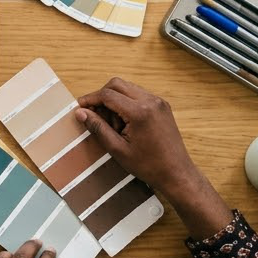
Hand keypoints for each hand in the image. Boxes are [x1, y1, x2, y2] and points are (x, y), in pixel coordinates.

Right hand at [73, 77, 198, 193]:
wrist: (176, 173)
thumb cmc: (148, 165)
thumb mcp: (117, 149)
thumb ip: (98, 128)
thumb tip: (81, 113)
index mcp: (140, 112)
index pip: (107, 94)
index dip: (90, 99)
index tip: (80, 107)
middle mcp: (151, 101)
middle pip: (117, 84)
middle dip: (101, 96)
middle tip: (94, 114)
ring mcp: (158, 102)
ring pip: (127, 88)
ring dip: (114, 99)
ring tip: (112, 123)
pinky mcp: (162, 106)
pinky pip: (138, 95)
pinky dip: (126, 103)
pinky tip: (124, 122)